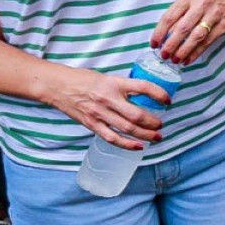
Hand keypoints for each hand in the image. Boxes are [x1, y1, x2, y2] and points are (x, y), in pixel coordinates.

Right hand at [44, 65, 166, 150]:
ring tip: (157, 137)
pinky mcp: (92, 124)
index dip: (159, 94)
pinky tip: (138, 147)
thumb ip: (122, 87)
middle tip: (161, 124)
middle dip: (153, 122)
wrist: (57, 86)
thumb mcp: (106, 77)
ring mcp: (99, 113)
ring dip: (145, 135)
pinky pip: (112, 138)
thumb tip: (142, 96)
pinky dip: (127, 144)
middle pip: (137, 115)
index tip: (167, 100)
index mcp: (114, 83)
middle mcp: (108, 99)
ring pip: (127, 129)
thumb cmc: (82, 79)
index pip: (143, 87)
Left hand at [153, 0, 224, 64]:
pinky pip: (208, 41)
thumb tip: (164, 35)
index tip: (154, 44)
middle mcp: (201, 4)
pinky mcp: (224, 24)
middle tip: (164, 55)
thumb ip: (178, 14)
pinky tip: (188, 59)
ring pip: (196, 36)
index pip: (170, 16)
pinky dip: (197, 52)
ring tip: (175, 60)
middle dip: (171, 44)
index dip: (160, 32)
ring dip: (184, 50)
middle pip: (183, 28)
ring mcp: (214, 15)